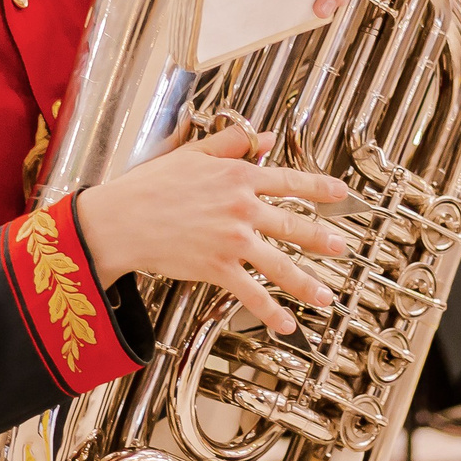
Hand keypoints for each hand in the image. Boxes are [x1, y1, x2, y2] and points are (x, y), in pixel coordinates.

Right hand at [70, 126, 351, 335]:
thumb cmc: (150, 186)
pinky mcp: (217, 268)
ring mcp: (232, 240)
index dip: (319, 187)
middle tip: (341, 248)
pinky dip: (270, 312)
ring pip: (280, 265)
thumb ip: (232, 144)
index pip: (289, 180)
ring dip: (307, 283)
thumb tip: (265, 137)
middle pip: (293, 225)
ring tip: (327, 296)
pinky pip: (251, 294)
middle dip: (322, 239)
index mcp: (238, 177)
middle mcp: (242, 208)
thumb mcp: (193, 153)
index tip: (340, 192)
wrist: (120, 220)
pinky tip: (286, 323)